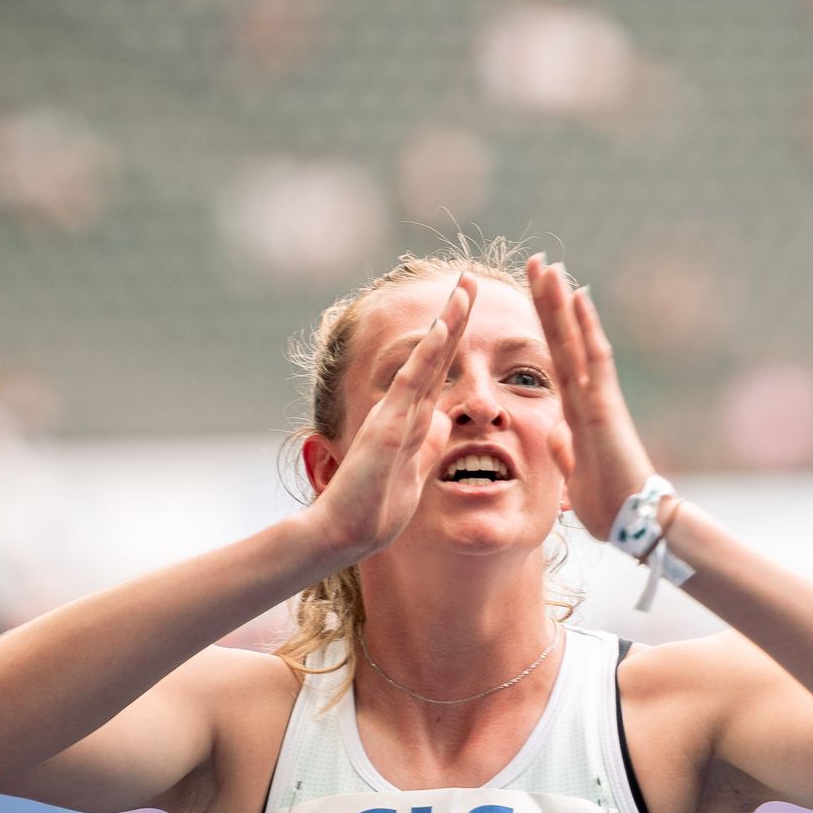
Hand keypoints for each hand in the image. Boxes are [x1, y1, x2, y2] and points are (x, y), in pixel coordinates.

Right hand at [311, 272, 477, 560]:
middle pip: (435, 353)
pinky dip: (429, 353)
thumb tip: (441, 419)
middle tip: (469, 278)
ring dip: (447, 321)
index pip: (439, 371)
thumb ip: (426, 444)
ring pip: (426, 358)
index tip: (470, 309)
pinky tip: (446, 327)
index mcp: (411, 420)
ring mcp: (394, 414)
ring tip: (466, 287)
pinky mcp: (388, 428)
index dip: (456, 340)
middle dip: (454, 315)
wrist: (341, 534)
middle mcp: (402, 408)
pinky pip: (412, 383)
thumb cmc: (374, 510)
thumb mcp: (414, 473)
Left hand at [527, 254, 656, 543]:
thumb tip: (556, 431)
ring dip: (561, 302)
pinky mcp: (605, 408)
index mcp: (578, 413)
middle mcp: (589, 397)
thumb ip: (565, 450)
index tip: (534, 296)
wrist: (638, 524)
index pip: (557, 359)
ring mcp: (598, 399)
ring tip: (548, 266)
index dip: (545, 327)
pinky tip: (576, 294)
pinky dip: (586, 326)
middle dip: (549, 301)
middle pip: (565, 339)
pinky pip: (595, 359)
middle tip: (537, 262)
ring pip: (577, 340)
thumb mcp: (574, 476)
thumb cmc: (611, 506)